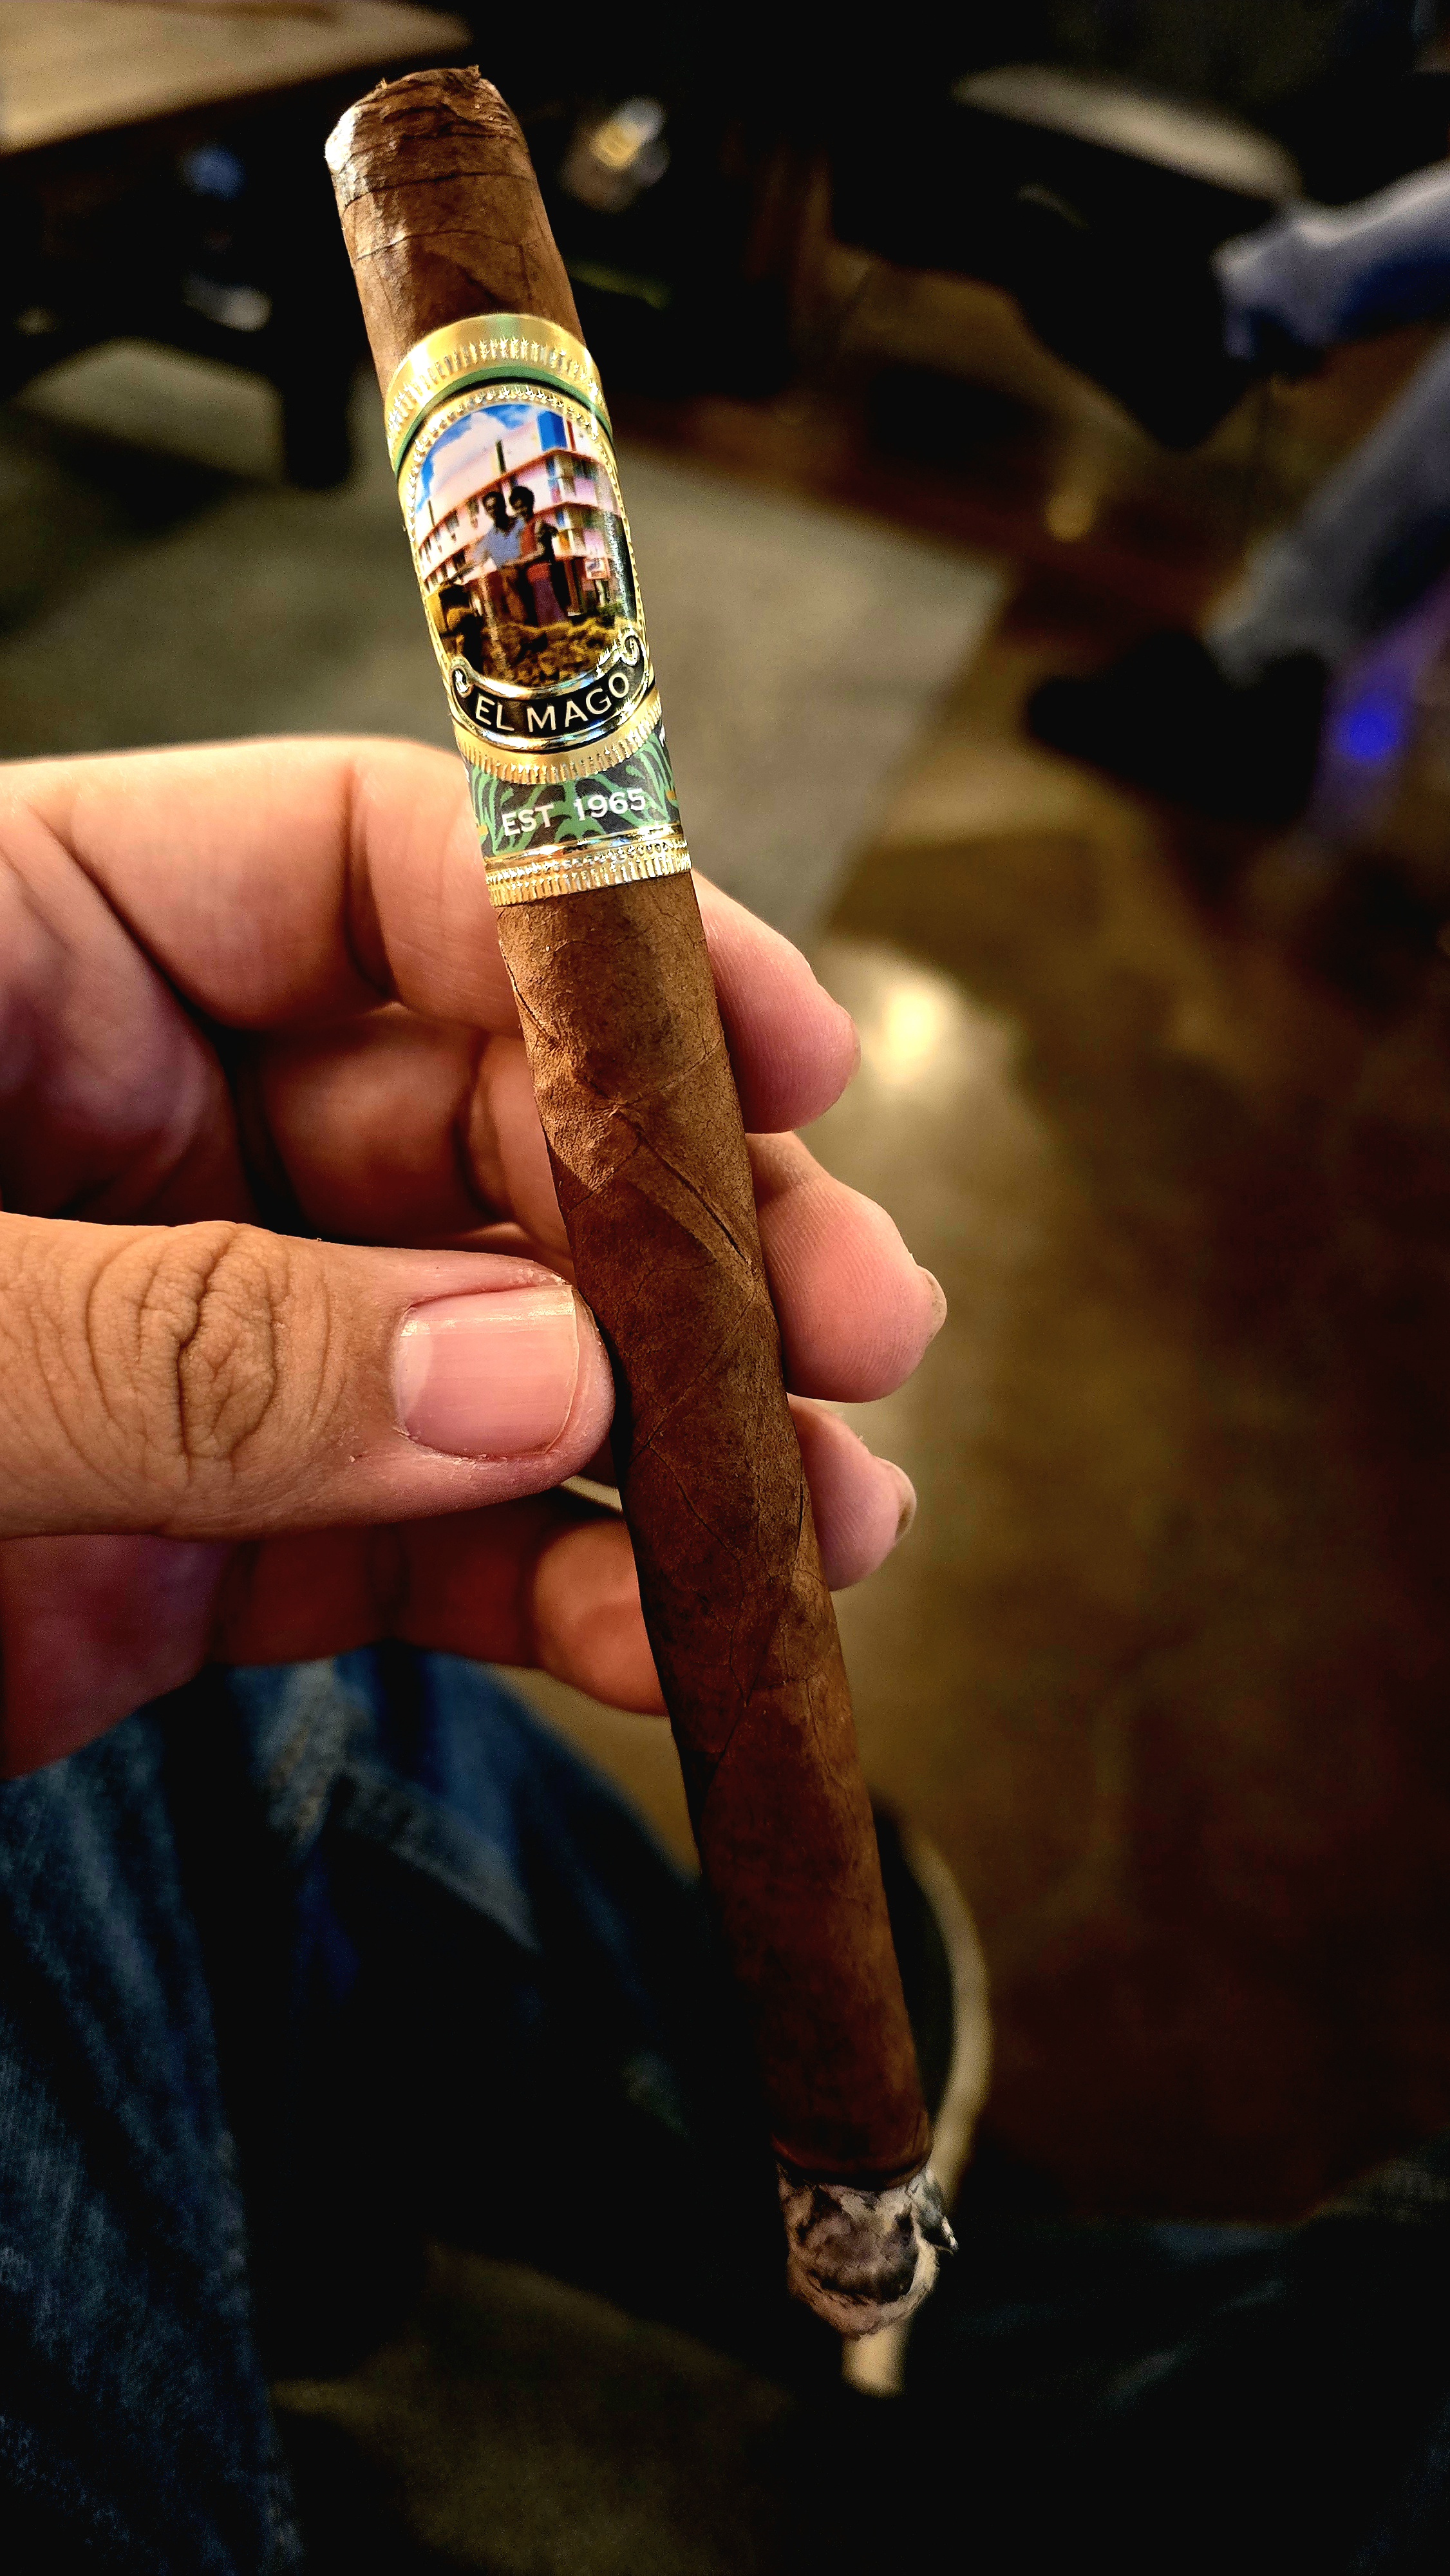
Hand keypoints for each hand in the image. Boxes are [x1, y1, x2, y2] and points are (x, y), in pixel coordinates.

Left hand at [0, 741, 942, 1775]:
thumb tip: (538, 1379)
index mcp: (37, 953)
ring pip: (489, 1355)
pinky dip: (554, 1597)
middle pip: (486, 1125)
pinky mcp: (203, 1555)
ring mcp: (191, 1347)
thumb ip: (196, 1345)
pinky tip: (670, 1641)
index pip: (367, 868)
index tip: (794, 1052)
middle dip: (685, 1230)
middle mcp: (139, 1129)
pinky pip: (419, 1553)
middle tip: (854, 1323)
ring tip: (833, 1515)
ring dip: (671, 1438)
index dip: (595, 938)